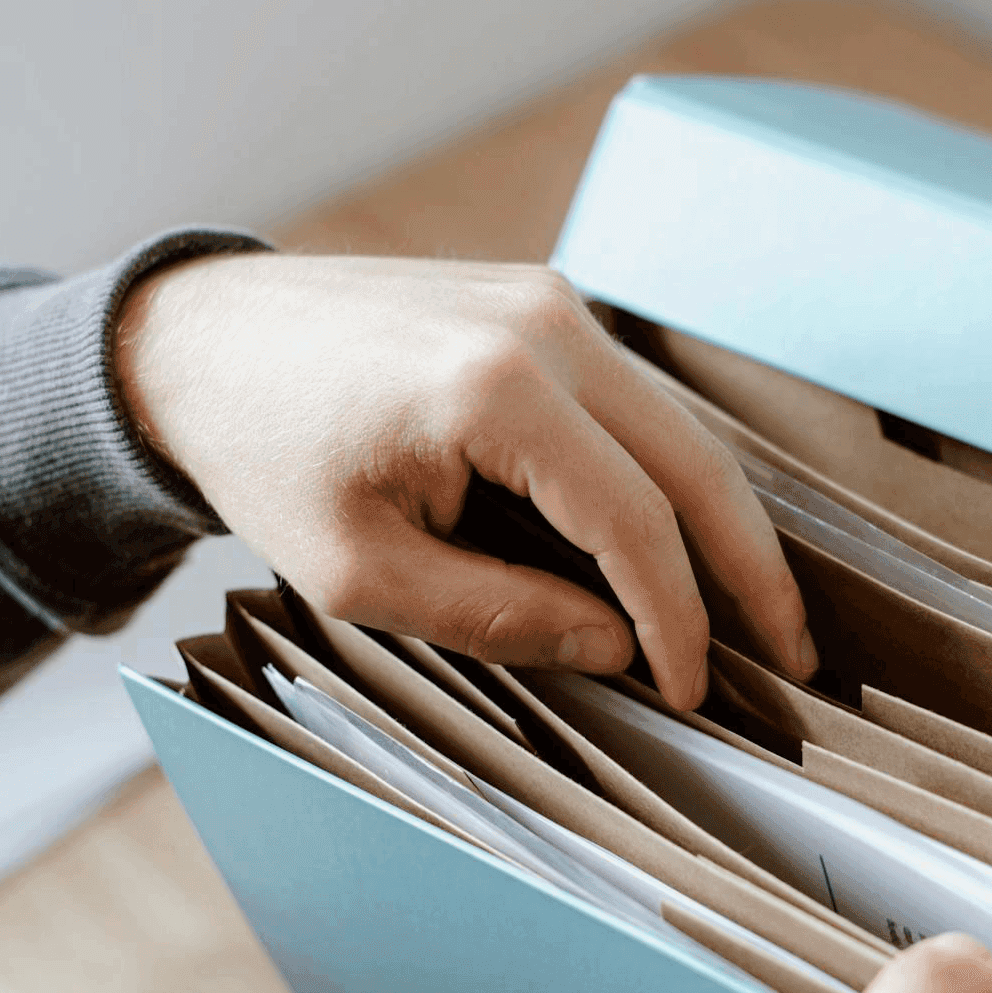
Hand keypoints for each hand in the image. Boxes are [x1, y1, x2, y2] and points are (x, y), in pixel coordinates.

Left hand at [114, 253, 816, 709]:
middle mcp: (545, 327)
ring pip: (680, 429)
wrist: (195, 341)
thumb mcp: (363, 573)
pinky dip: (669, 477)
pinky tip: (684, 541)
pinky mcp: (539, 305)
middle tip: (796, 657)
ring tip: (757, 610)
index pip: (635, 523)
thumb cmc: (263, 456)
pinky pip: (634, 402)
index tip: (691, 689)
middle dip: (753, 570)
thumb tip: (616, 646)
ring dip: (722, 523)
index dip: (677, 620)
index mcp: (497, 390)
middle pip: (696, 464)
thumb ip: (501, 614)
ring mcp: (549, 303)